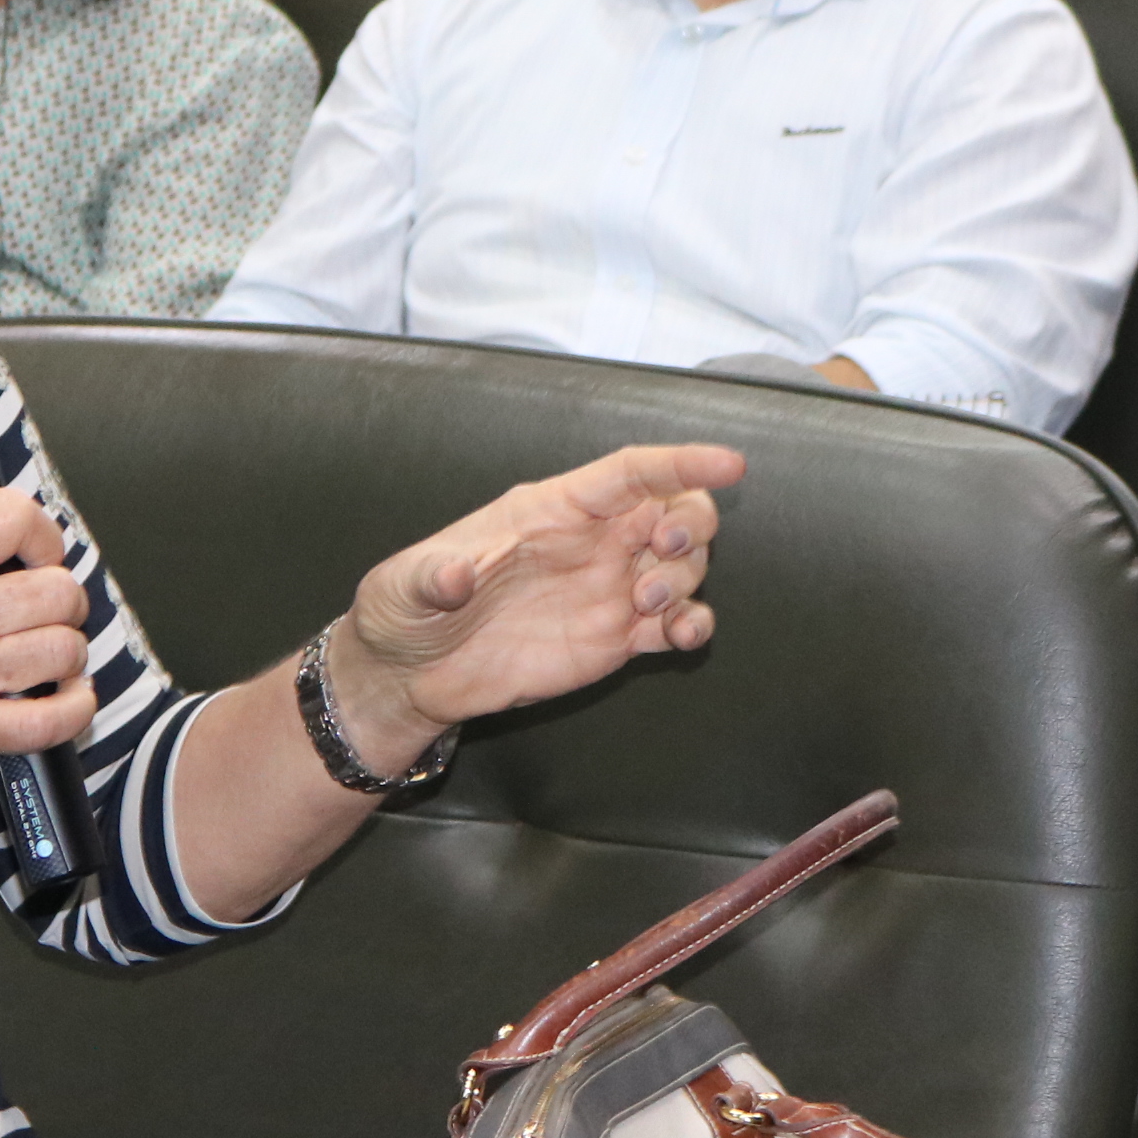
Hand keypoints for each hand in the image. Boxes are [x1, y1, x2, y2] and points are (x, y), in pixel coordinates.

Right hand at [0, 489, 93, 787]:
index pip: (12, 518)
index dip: (40, 530)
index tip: (37, 547)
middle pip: (55, 589)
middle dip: (61, 592)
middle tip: (45, 601)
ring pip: (62, 649)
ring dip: (66, 645)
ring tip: (48, 647)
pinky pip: (49, 723)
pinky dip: (75, 707)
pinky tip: (68, 694)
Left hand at [332, 444, 742, 762]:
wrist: (411, 674)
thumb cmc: (407, 611)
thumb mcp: (406, 586)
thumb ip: (435, 576)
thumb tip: (456, 574)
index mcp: (552, 510)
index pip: (631, 472)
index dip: (683, 463)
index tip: (731, 464)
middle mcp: (592, 543)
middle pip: (675, 511)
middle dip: (692, 524)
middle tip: (664, 554)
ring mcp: (608, 590)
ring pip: (686, 566)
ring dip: (689, 579)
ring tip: (650, 607)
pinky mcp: (614, 639)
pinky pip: (675, 625)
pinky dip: (694, 626)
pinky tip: (684, 637)